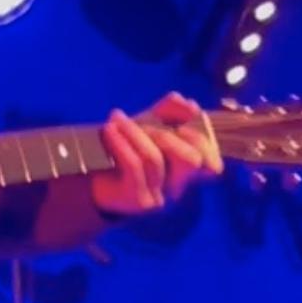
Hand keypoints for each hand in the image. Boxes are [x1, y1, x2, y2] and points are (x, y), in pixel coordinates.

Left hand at [89, 94, 221, 216]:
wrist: (90, 183)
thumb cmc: (124, 153)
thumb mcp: (148, 128)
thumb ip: (169, 113)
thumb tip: (188, 102)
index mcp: (185, 174)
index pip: (212, 165)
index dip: (204, 141)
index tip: (182, 126)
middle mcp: (176, 188)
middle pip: (191, 160)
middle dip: (167, 135)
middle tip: (146, 125)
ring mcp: (157, 197)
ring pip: (155, 158)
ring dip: (135, 132)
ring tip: (118, 120)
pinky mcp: (136, 200)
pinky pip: (133, 165)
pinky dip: (121, 142)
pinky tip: (110, 128)